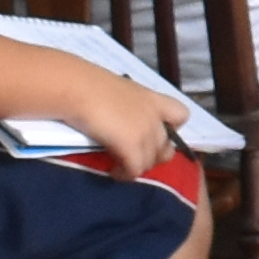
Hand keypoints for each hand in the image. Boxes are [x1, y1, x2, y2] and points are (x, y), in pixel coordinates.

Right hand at [58, 65, 184, 173]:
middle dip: (152, 156)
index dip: (172, 129)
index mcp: (152, 98)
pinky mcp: (131, 146)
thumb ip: (129, 106)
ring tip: (121, 167)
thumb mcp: (118, 91)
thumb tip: (122, 120)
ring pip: (150, 162)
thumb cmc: (89, 84)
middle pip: (167, 147)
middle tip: (133, 156)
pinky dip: (125, 174)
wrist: (77, 87)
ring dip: (136, 167)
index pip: (181, 115)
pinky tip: (114, 172)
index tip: (154, 133)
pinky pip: (135, 169)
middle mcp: (154, 116)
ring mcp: (145, 132)